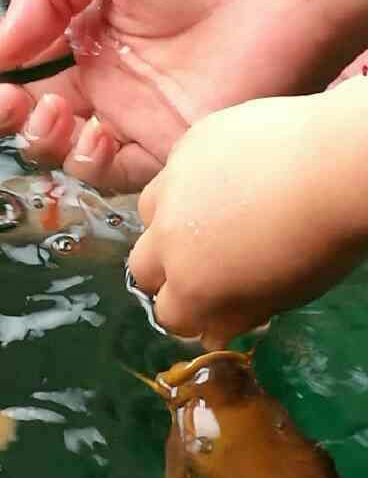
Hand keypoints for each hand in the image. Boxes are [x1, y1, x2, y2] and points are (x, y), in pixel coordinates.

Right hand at [0, 0, 367, 192]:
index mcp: (89, 27)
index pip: (23, 56)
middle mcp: (107, 76)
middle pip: (34, 113)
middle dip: (4, 112)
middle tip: (1, 99)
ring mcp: (135, 114)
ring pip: (65, 149)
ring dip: (39, 138)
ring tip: (51, 108)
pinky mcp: (166, 145)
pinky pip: (113, 174)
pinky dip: (88, 162)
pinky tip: (90, 131)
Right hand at [127, 79, 367, 348]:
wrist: (336, 167)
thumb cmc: (319, 244)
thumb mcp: (282, 295)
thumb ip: (238, 315)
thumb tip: (212, 332)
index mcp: (191, 285)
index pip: (168, 314)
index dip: (191, 313)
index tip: (211, 304)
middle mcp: (166, 237)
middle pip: (142, 267)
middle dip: (166, 270)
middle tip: (205, 259)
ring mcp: (171, 185)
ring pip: (150, 210)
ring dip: (169, 219)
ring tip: (210, 211)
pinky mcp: (186, 145)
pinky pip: (177, 168)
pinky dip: (193, 177)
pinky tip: (232, 171)